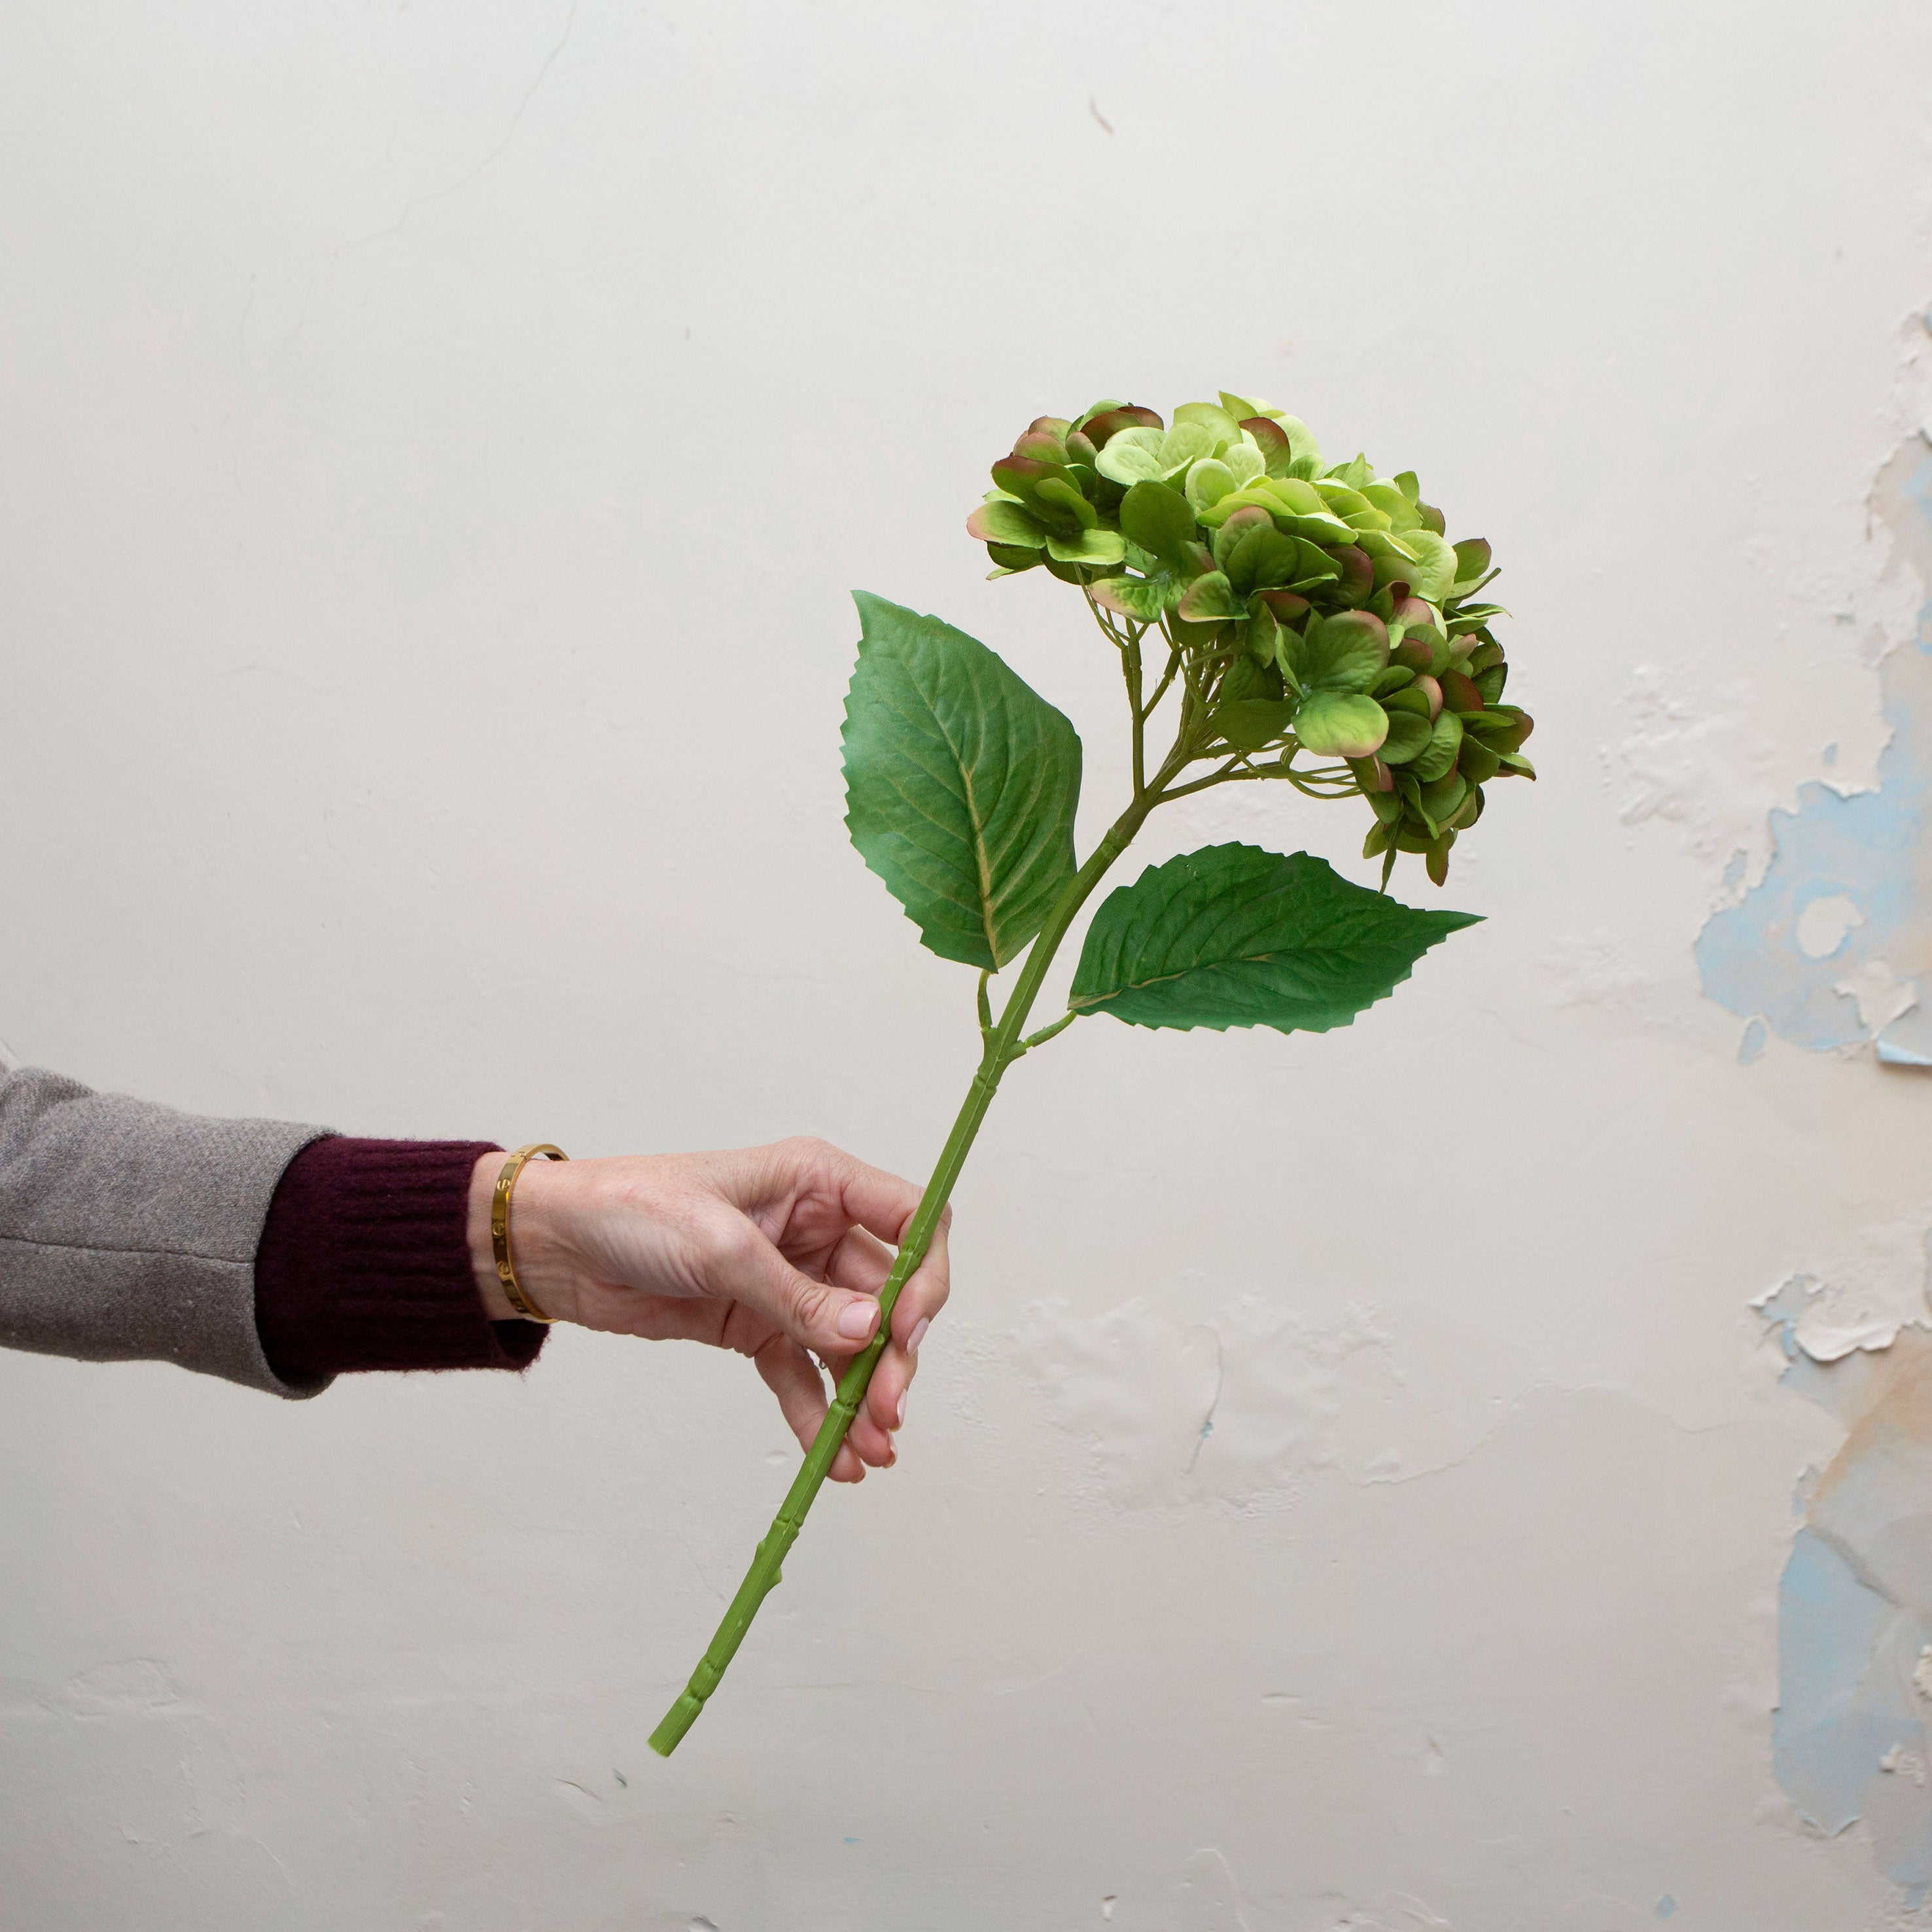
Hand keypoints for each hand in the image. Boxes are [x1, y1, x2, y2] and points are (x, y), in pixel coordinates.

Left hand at [467, 1138, 948, 1482]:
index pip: (909, 1220)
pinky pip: (804, 1374)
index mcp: (819, 1182)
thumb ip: (798, 1296)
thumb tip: (869, 1333)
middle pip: (888, 1296)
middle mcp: (815, 1229)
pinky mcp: (756, 1325)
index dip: (923, 1276)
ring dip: (864, 1397)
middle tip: (888, 1411)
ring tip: (869, 1450)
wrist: (557, 1247)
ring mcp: (788, 1281)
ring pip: (851, 1344)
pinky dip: (820, 1415)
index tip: (907, 1331)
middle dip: (894, 1356)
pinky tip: (831, 1457)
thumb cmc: (632, 1209)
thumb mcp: (719, 1246)